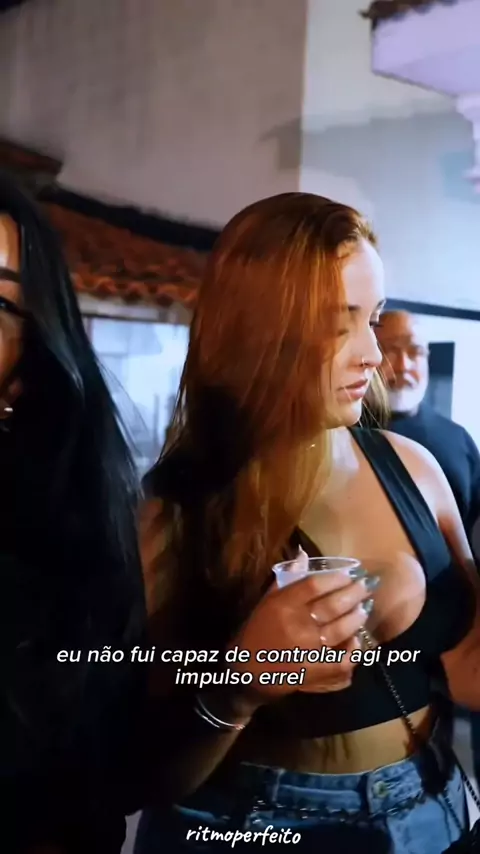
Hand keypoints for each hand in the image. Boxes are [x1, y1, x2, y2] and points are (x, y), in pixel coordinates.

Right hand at [226, 553, 373, 711]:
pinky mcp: (315, 671)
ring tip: (364, 608)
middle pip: (332, 605)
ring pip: (341, 630)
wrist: (247, 671)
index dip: (335, 578)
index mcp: (282, 605)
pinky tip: (356, 641)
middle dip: (354, 593)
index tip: (348, 573)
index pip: (314, 585)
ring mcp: (308, 650)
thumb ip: (288, 578)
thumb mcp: (268, 601)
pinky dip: (352, 650)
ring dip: (356, 617)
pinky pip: (342, 660)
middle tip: (366, 586)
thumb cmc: (258, 631)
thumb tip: (305, 554)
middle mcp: (297, 625)